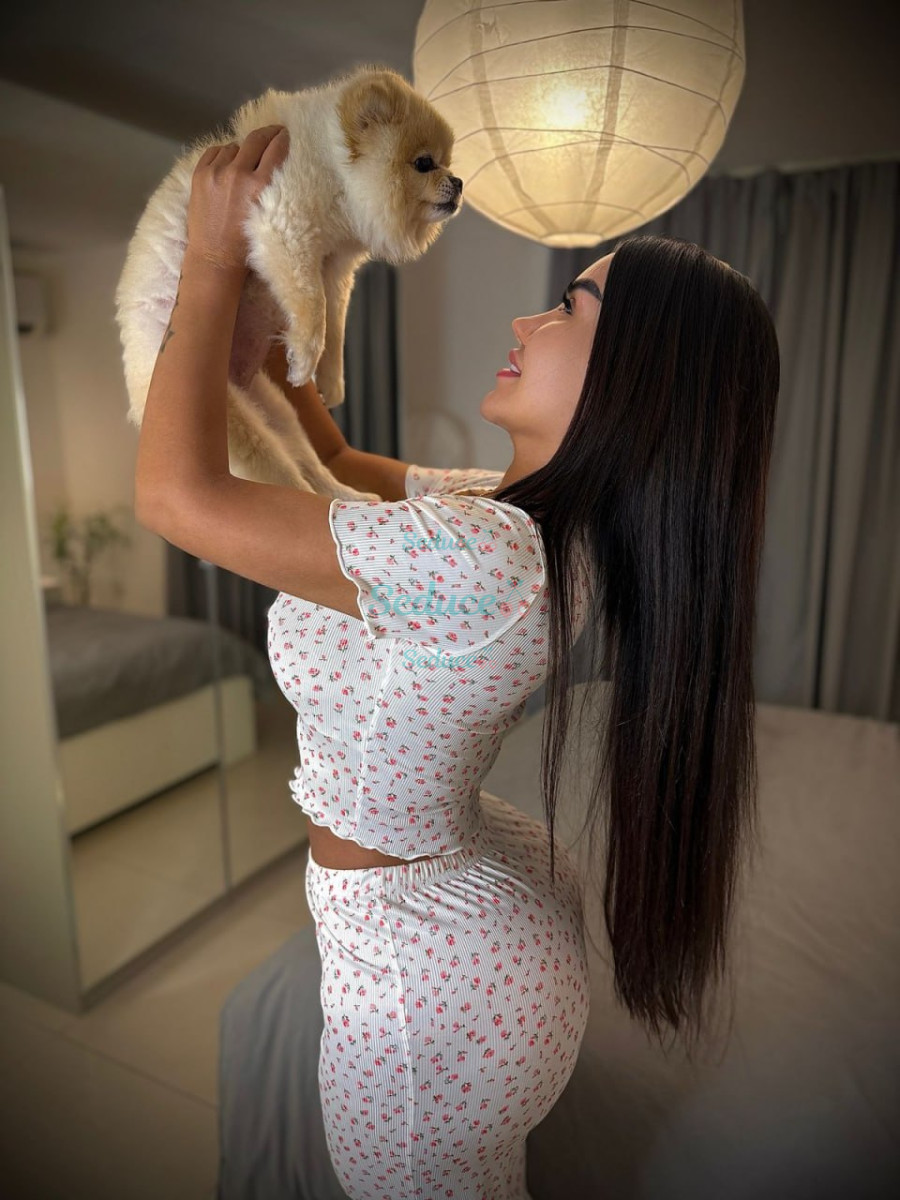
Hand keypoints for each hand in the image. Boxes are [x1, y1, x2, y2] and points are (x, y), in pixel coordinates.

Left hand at [185, 124, 289, 273]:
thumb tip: (270, 160)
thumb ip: (269, 186)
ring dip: (241, 151)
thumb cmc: (245, 244)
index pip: (275, 150)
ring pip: (234, 146)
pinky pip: (215, 152)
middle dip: (268, 133)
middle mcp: (238, 174)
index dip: (281, 138)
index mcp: (259, 186)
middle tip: (274, 131)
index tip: (284, 134)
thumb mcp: (267, 214)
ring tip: (244, 161)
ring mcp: (216, 172)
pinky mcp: (199, 175)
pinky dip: (223, 155)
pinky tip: (226, 164)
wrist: (215, 258)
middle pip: (256, 140)